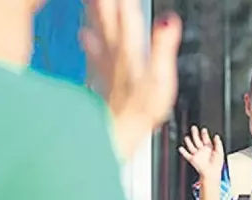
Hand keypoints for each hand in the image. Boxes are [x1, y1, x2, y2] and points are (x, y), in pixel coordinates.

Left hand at [81, 0, 181, 158]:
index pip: (128, 15)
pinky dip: (88, 41)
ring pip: (98, 30)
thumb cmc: (140, 111)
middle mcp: (117, 54)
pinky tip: (82, 34)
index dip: (126, 2)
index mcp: (132, 51)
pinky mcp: (104, 78)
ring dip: (94, 12)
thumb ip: (163, 48)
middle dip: (106, 3)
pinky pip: (94, 52)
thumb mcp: (161, 79)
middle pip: (108, 18)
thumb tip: (169, 21)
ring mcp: (108, 65)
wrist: (119, 134)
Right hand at [177, 126, 224, 178]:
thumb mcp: (220, 152)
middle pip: (197, 140)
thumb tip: (216, 136)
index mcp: (209, 148)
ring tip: (186, 137)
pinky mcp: (192, 160)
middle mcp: (202, 150)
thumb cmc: (217, 164)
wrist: (212, 173)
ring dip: (188, 141)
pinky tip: (181, 148)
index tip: (203, 129)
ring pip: (191, 146)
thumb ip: (218, 143)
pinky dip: (183, 152)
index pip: (205, 139)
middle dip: (195, 134)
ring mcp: (197, 155)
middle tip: (193, 128)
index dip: (204, 134)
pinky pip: (186, 155)